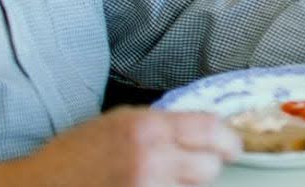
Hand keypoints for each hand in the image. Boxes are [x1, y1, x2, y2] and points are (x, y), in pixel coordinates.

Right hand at [1, 107, 240, 186]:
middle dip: (203, 170)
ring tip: (156, 183)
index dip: (227, 141)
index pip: (211, 130)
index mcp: (147, 128)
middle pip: (208, 169)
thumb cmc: (73, 156)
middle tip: (187, 171)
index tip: (231, 148)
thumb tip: (204, 134)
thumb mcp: (118, 123)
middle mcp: (150, 160)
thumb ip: (162, 127)